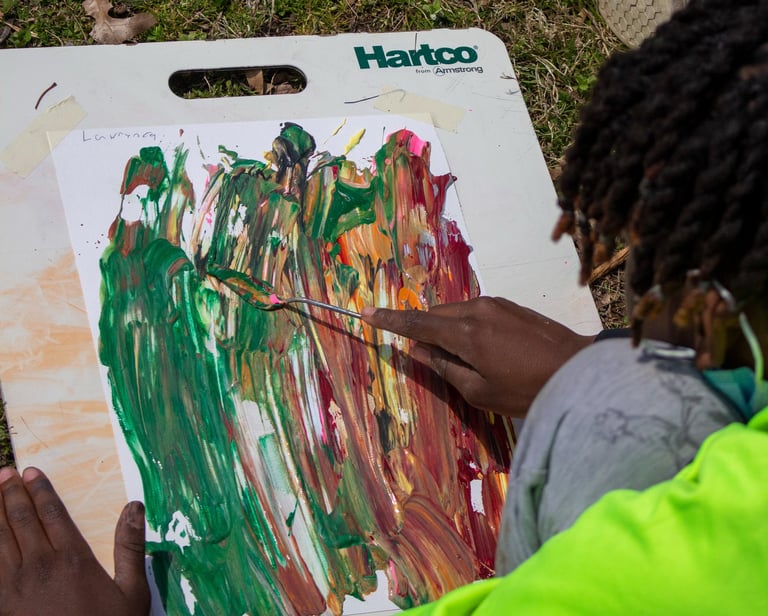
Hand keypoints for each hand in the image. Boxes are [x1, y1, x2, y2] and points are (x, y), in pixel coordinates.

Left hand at [0, 466, 149, 615]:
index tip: (30, 471)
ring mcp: (14, 586)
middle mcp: (40, 565)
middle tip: (4, 473)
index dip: (40, 490)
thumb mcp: (131, 592)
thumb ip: (131, 547)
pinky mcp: (1, 603)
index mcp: (73, 558)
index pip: (52, 513)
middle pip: (21, 520)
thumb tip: (135, 506)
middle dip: (11, 494)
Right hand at [361, 297, 594, 416]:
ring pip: (456, 313)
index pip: (417, 323)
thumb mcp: (480, 392)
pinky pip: (475, 312)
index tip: (366, 312)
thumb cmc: (528, 391)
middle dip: (424, 330)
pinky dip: (466, 326)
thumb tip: (417, 352)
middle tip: (426, 354)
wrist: (581, 372)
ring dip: (447, 329)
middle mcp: (477, 309)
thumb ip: (444, 368)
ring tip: (461, 357)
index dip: (390, 319)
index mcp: (466, 333)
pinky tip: (482, 348)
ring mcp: (496, 304)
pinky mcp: (511, 306)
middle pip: (436, 315)